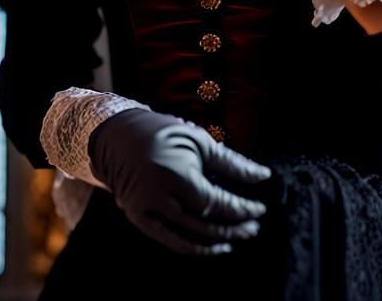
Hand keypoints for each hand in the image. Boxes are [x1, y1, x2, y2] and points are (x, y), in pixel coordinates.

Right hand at [88, 107, 271, 255]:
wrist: (120, 137)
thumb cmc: (165, 134)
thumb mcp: (199, 140)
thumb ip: (230, 162)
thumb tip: (261, 176)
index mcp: (174, 172)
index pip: (214, 201)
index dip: (239, 208)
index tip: (259, 208)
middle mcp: (158, 195)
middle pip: (203, 222)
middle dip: (233, 226)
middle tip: (254, 226)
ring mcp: (145, 210)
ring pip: (189, 236)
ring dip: (218, 239)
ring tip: (239, 235)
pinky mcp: (138, 218)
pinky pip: (171, 241)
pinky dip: (195, 248)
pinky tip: (215, 246)